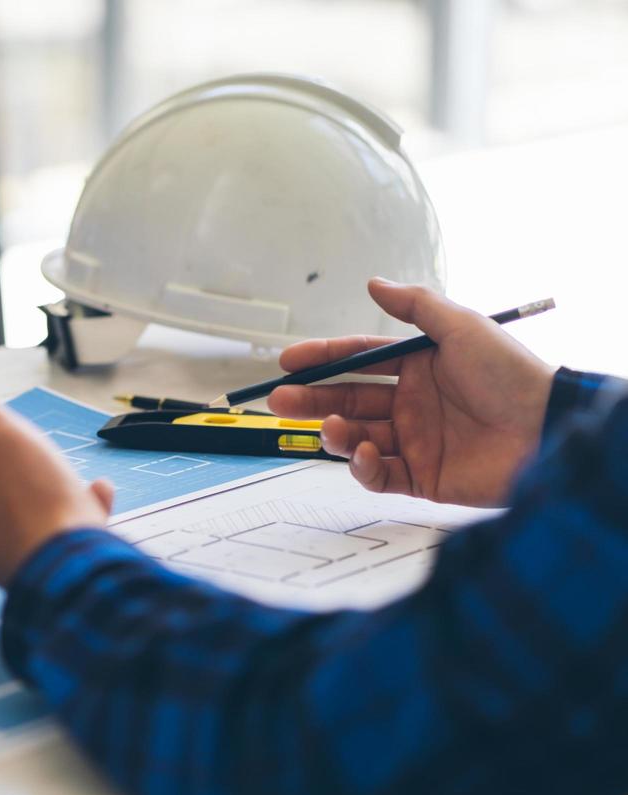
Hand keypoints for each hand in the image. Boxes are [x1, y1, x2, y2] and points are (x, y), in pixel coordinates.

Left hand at [0, 353, 113, 585]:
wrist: (76, 576)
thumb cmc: (36, 507)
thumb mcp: (4, 438)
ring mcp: (1, 560)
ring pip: (3, 517)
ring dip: (18, 490)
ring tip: (36, 469)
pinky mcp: (37, 571)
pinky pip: (45, 534)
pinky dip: (64, 510)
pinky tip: (96, 495)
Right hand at [267, 279, 553, 506]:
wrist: (547, 430)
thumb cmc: (512, 376)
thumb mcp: (463, 328)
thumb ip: (416, 306)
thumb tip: (373, 283)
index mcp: (419, 366)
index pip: (359, 360)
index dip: (323, 358)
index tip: (289, 361)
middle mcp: (412, 403)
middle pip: (347, 399)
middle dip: (311, 398)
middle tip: (279, 399)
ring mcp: (414, 442)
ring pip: (356, 437)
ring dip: (336, 432)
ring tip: (329, 427)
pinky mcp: (421, 478)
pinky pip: (379, 475)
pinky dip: (364, 467)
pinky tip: (365, 454)